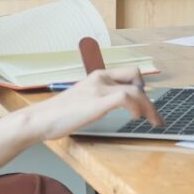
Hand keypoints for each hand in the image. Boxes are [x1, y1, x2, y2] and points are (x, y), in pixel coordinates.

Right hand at [28, 68, 163, 140]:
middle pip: (136, 77)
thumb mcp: (84, 99)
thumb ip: (99, 97)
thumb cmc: (59, 113)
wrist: (40, 119)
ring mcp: (99, 88)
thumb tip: (114, 104)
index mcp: (97, 76)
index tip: (146, 102)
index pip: (128, 73)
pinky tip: (135, 117)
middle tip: (153, 114)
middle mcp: (100, 78)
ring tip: (153, 120)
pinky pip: (126, 97)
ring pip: (135, 89)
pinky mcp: (97, 101)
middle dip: (148, 96)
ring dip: (149, 106)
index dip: (141, 86)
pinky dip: (136, 106)